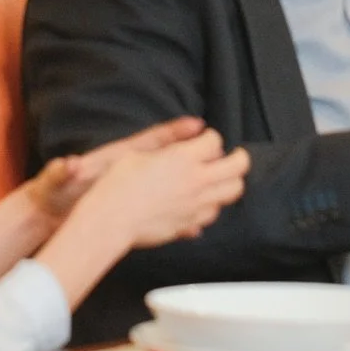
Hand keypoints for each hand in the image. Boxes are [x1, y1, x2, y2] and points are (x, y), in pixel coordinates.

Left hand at [27, 117, 206, 222]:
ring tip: (222, 185)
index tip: (197, 126)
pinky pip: (163, 204)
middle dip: (196, 155)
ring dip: (194, 182)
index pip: (149, 141)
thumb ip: (64, 171)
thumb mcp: (59, 180)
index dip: (174, 132)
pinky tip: (200, 222)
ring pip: (172, 181)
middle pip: (169, 158)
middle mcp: (130, 169)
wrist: (49, 209)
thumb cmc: (54, 191)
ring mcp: (135, 185)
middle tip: (222, 151)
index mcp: (114, 157)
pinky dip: (180, 211)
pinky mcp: (133, 203)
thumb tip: (68, 167)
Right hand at [86, 127, 248, 248]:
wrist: (110, 220)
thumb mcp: (138, 150)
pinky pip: (212, 213)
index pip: (214, 141)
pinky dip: (213, 204)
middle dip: (239, 158)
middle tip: (234, 156)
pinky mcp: (188, 224)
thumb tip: (195, 126)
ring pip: (231, 192)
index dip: (211, 137)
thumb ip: (169, 138)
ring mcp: (195, 205)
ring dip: (229, 182)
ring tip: (220, 178)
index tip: (205, 139)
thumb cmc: (117, 182)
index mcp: (183, 158)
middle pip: (237, 167)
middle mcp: (196, 181)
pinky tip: (202, 201)